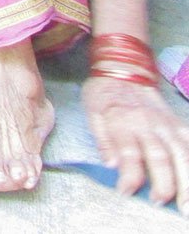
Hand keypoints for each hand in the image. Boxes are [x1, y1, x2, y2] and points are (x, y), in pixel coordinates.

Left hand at [84, 75, 188, 208]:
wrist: (124, 68)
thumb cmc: (104, 94)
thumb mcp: (92, 112)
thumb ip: (102, 140)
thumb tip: (111, 165)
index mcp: (123, 122)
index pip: (129, 154)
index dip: (129, 177)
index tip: (126, 193)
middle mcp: (148, 125)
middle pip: (160, 157)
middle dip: (164, 184)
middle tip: (161, 203)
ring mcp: (167, 124)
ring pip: (182, 154)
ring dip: (187, 180)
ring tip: (186, 203)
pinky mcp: (178, 124)